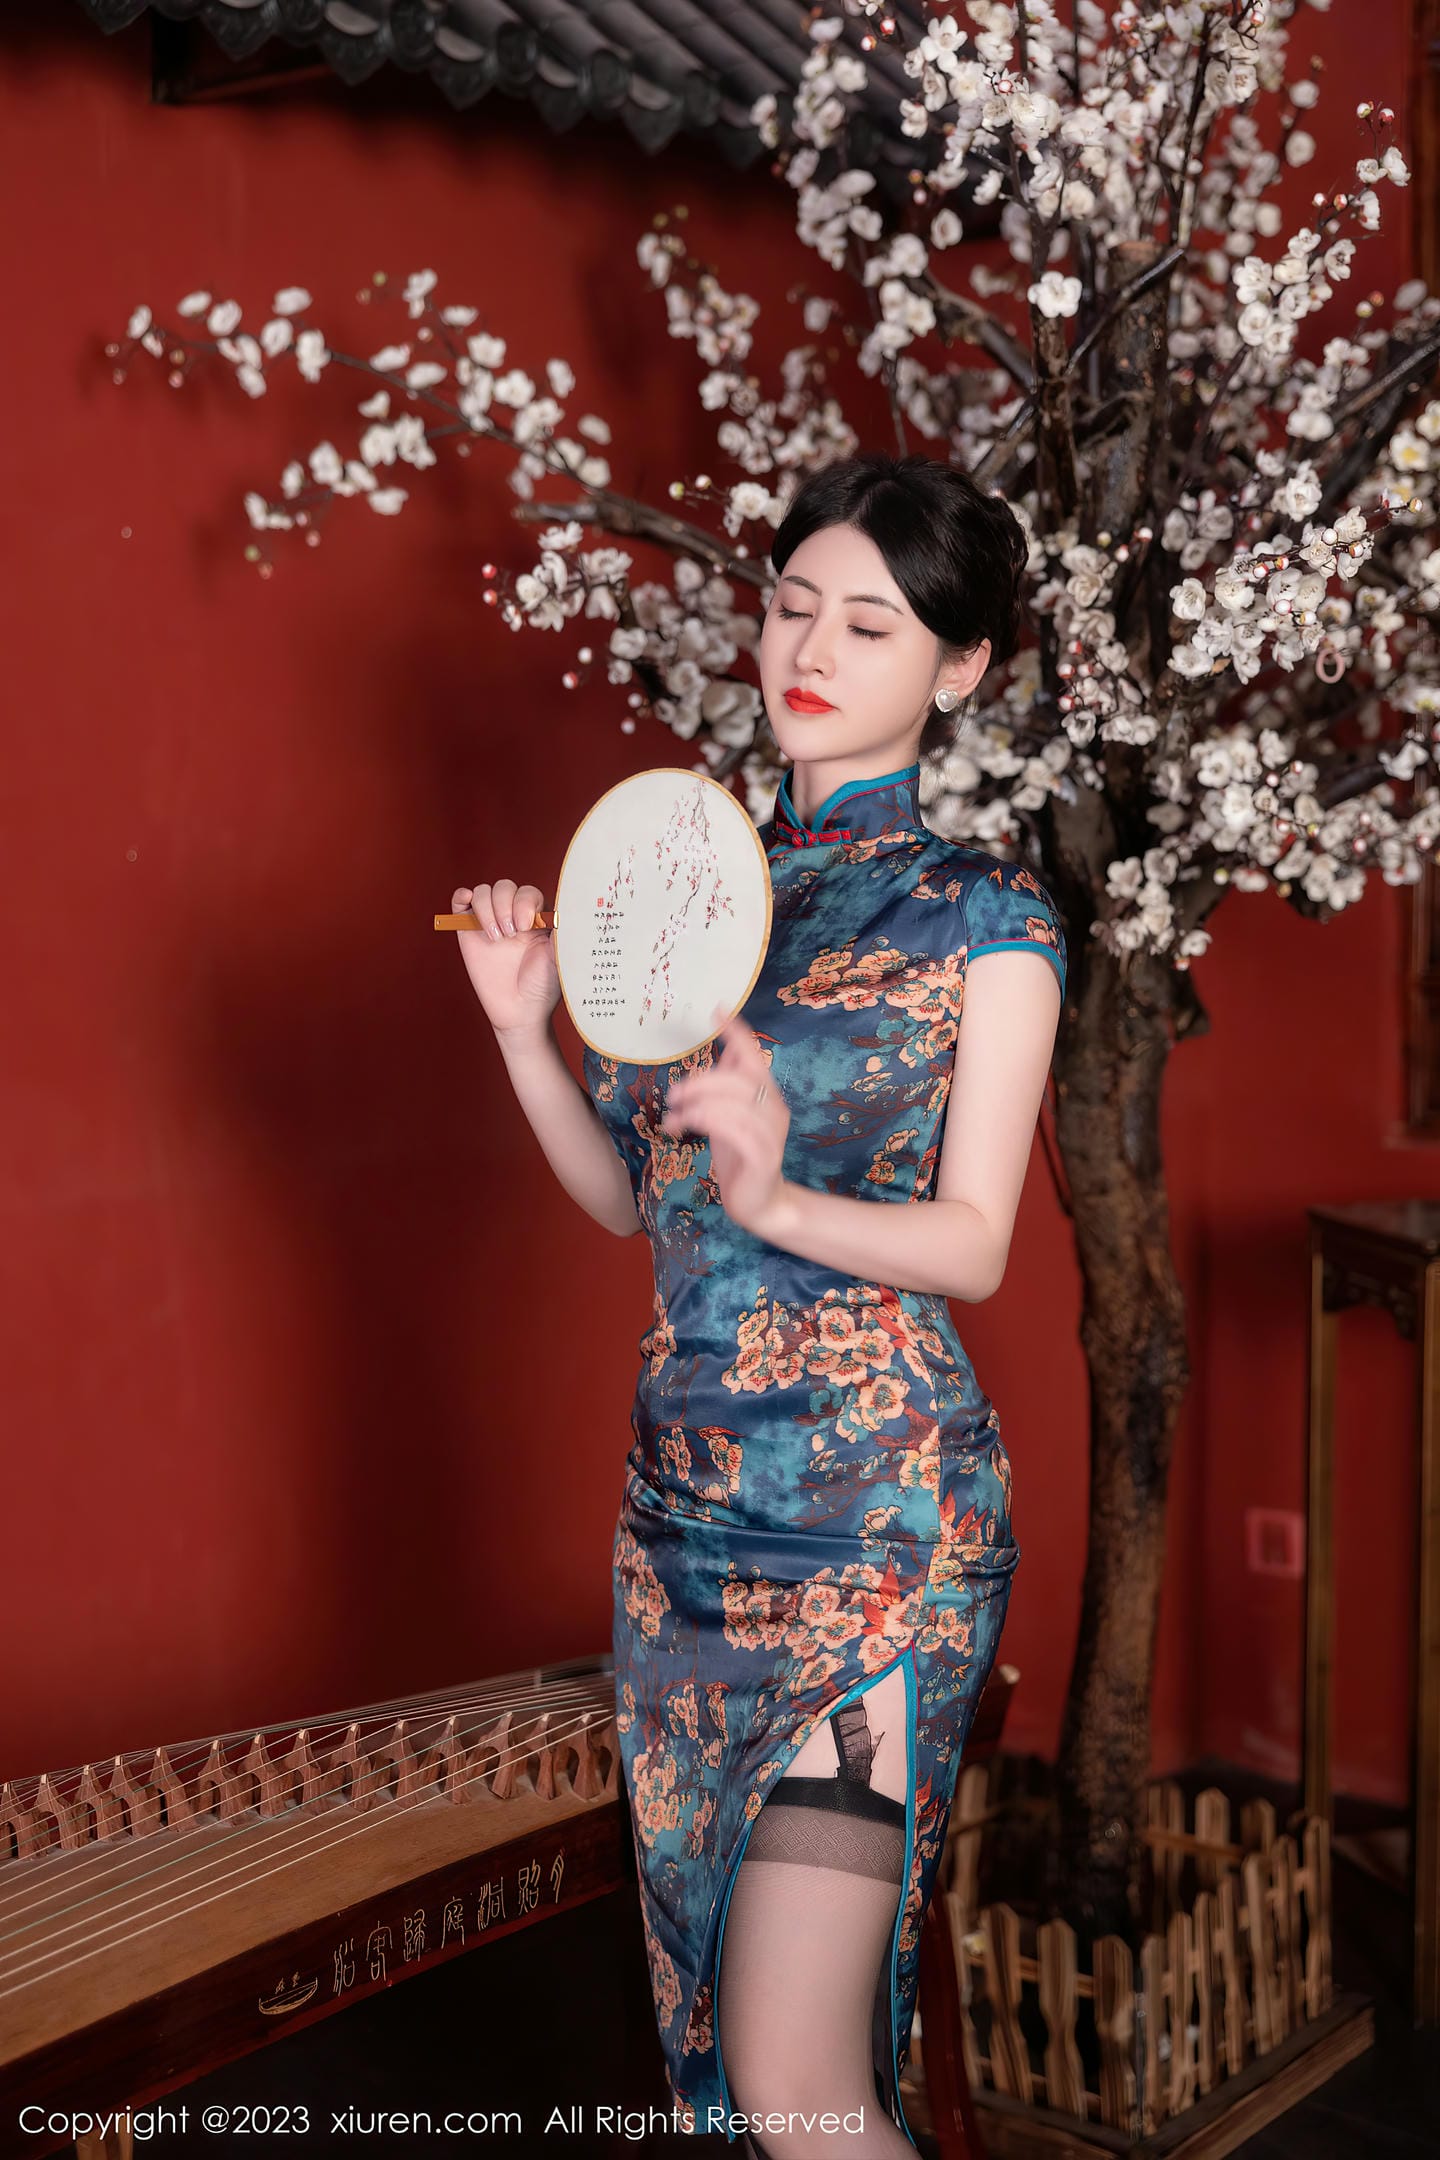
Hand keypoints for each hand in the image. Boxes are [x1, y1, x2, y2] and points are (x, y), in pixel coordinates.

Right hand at [450, 878, 560, 1037]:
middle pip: (504, 887)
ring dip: (487, 909)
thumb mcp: (560, 957)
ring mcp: (490, 922)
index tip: (526, 927)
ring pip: (483, 892)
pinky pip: (460, 901)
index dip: (524, 903)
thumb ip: (563, 932)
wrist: (520, 1012)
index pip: (528, 892)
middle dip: (505, 906)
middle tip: (511, 934)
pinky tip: (469, 910)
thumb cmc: (544, 986)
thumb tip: (571, 908)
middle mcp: (513, 916)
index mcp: (537, 918)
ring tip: (496, 938)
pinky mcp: (469, 931)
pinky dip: (462, 897)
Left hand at [660, 1004, 792, 1237]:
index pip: (753, 1056)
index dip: (737, 1032)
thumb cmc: (742, 1158)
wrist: (761, 1204)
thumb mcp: (729, 1116)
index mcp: (766, 1095)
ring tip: (674, 1117)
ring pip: (736, 1103)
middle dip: (702, 1082)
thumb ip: (728, 1087)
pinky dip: (706, 1123)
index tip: (716, 1009)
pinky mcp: (763, 1157)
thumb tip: (726, 1051)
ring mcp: (771, 1133)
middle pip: (740, 1078)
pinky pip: (736, 1130)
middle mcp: (774, 1108)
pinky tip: (684, 1130)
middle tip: (674, 1095)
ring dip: (698, 1105)